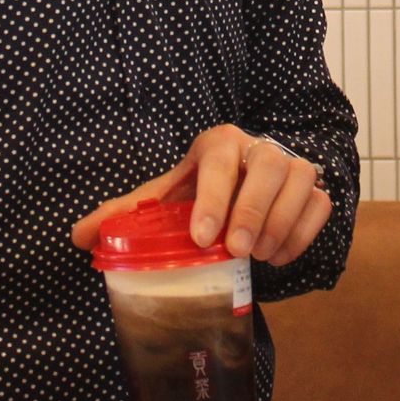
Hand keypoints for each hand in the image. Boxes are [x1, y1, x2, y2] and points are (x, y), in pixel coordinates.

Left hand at [72, 124, 331, 265]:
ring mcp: (292, 165)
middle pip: (269, 165)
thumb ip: (125, 215)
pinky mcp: (314, 189)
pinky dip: (302, 233)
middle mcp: (259, 147)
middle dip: (253, 210)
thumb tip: (79, 238)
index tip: (202, 238)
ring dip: (281, 223)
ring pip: (301, 181)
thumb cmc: (199, 193)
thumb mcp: (164, 199)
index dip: (212, 196)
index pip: (218, 159)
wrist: (244, 188)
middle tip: (236, 251)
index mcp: (218, 143)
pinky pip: (320, 205)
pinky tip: (278, 255)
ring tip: (257, 256)